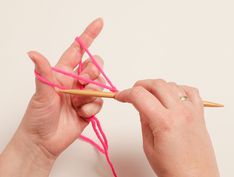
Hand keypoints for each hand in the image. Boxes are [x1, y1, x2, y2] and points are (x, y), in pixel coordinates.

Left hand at [0, 18, 104, 176]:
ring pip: (99, 85)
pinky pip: (99, 102)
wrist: (44, 141)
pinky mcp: (89, 108)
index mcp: (63, 74)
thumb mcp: (41, 93)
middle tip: (83, 81)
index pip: (78, 51)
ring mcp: (83, 96)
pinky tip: (82, 113)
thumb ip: (43, 72)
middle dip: (92, 72)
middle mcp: (74, 83)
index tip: (99, 23)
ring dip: (92, 93)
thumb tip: (33, 52)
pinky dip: (92, 107)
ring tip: (79, 103)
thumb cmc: (38, 117)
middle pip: (93, 67)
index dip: (89, 36)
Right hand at [115, 79, 218, 176]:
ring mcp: (192, 111)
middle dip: (140, 85)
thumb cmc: (173, 169)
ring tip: (151, 97)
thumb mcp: (149, 146)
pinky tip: (171, 97)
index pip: (140, 96)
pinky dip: (178, 89)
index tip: (120, 96)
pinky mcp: (199, 114)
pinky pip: (190, 91)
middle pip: (156, 84)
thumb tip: (139, 105)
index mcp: (164, 122)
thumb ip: (144, 121)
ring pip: (172, 84)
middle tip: (133, 94)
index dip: (126, 93)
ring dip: (157, 87)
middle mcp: (180, 112)